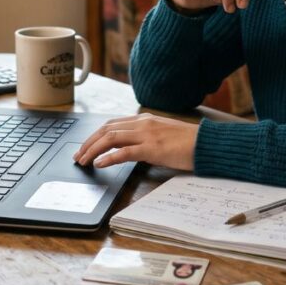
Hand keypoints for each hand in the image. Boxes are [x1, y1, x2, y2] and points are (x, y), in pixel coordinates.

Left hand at [73, 113, 199, 170]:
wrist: (207, 144)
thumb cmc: (188, 142)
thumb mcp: (162, 134)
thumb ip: (145, 137)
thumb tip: (129, 147)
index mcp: (144, 119)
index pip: (112, 124)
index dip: (94, 135)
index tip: (85, 146)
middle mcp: (143, 124)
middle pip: (106, 129)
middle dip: (88, 143)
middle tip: (78, 156)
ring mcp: (147, 135)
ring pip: (111, 138)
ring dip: (93, 150)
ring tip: (84, 160)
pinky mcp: (153, 148)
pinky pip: (124, 152)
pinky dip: (109, 158)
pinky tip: (100, 164)